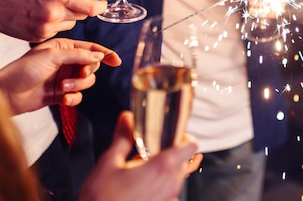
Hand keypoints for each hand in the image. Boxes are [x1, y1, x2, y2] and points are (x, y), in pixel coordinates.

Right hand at [0, 0, 106, 41]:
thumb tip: (94, 1)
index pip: (91, 7)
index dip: (100, 7)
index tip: (102, 5)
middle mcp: (53, 12)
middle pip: (83, 15)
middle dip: (80, 8)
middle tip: (65, 1)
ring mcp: (46, 27)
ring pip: (72, 23)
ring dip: (67, 17)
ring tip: (48, 8)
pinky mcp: (39, 36)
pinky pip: (59, 31)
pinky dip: (55, 24)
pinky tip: (40, 16)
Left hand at [0, 38, 120, 114]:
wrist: (6, 94)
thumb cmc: (23, 71)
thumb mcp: (52, 57)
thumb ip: (78, 55)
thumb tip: (99, 55)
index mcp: (63, 48)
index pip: (90, 48)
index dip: (105, 53)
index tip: (116, 61)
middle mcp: (65, 62)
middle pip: (92, 66)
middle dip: (87, 72)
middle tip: (80, 76)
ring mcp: (64, 78)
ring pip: (86, 82)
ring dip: (78, 87)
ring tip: (64, 89)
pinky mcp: (60, 94)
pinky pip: (77, 96)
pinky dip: (74, 98)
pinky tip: (64, 100)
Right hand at [80, 111, 201, 200]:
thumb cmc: (102, 198)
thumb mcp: (109, 163)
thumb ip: (122, 137)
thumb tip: (126, 119)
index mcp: (162, 167)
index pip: (191, 145)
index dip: (184, 137)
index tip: (174, 136)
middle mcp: (171, 184)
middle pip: (184, 160)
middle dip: (171, 154)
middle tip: (150, 153)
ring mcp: (169, 198)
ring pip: (177, 177)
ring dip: (165, 171)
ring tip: (142, 171)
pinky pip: (169, 192)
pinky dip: (160, 186)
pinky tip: (141, 186)